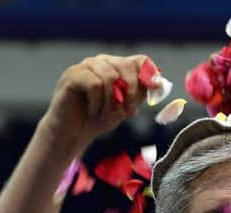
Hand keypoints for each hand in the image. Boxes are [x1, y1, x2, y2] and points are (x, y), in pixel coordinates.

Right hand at [40, 54, 157, 154]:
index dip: (149, 75)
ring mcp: (86, 66)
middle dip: (132, 92)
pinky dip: (98, 103)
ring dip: (111, 102)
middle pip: (127, 66)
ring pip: (110, 76)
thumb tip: (158, 83)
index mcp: (117, 67)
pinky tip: (92, 112)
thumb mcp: (125, 108)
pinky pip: (95, 84)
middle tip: (128, 112)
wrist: (72, 134)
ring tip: (105, 116)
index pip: (140, 60)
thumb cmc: (97, 120)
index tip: (154, 90)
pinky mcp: (72, 75)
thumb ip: (140, 94)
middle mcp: (102, 62)